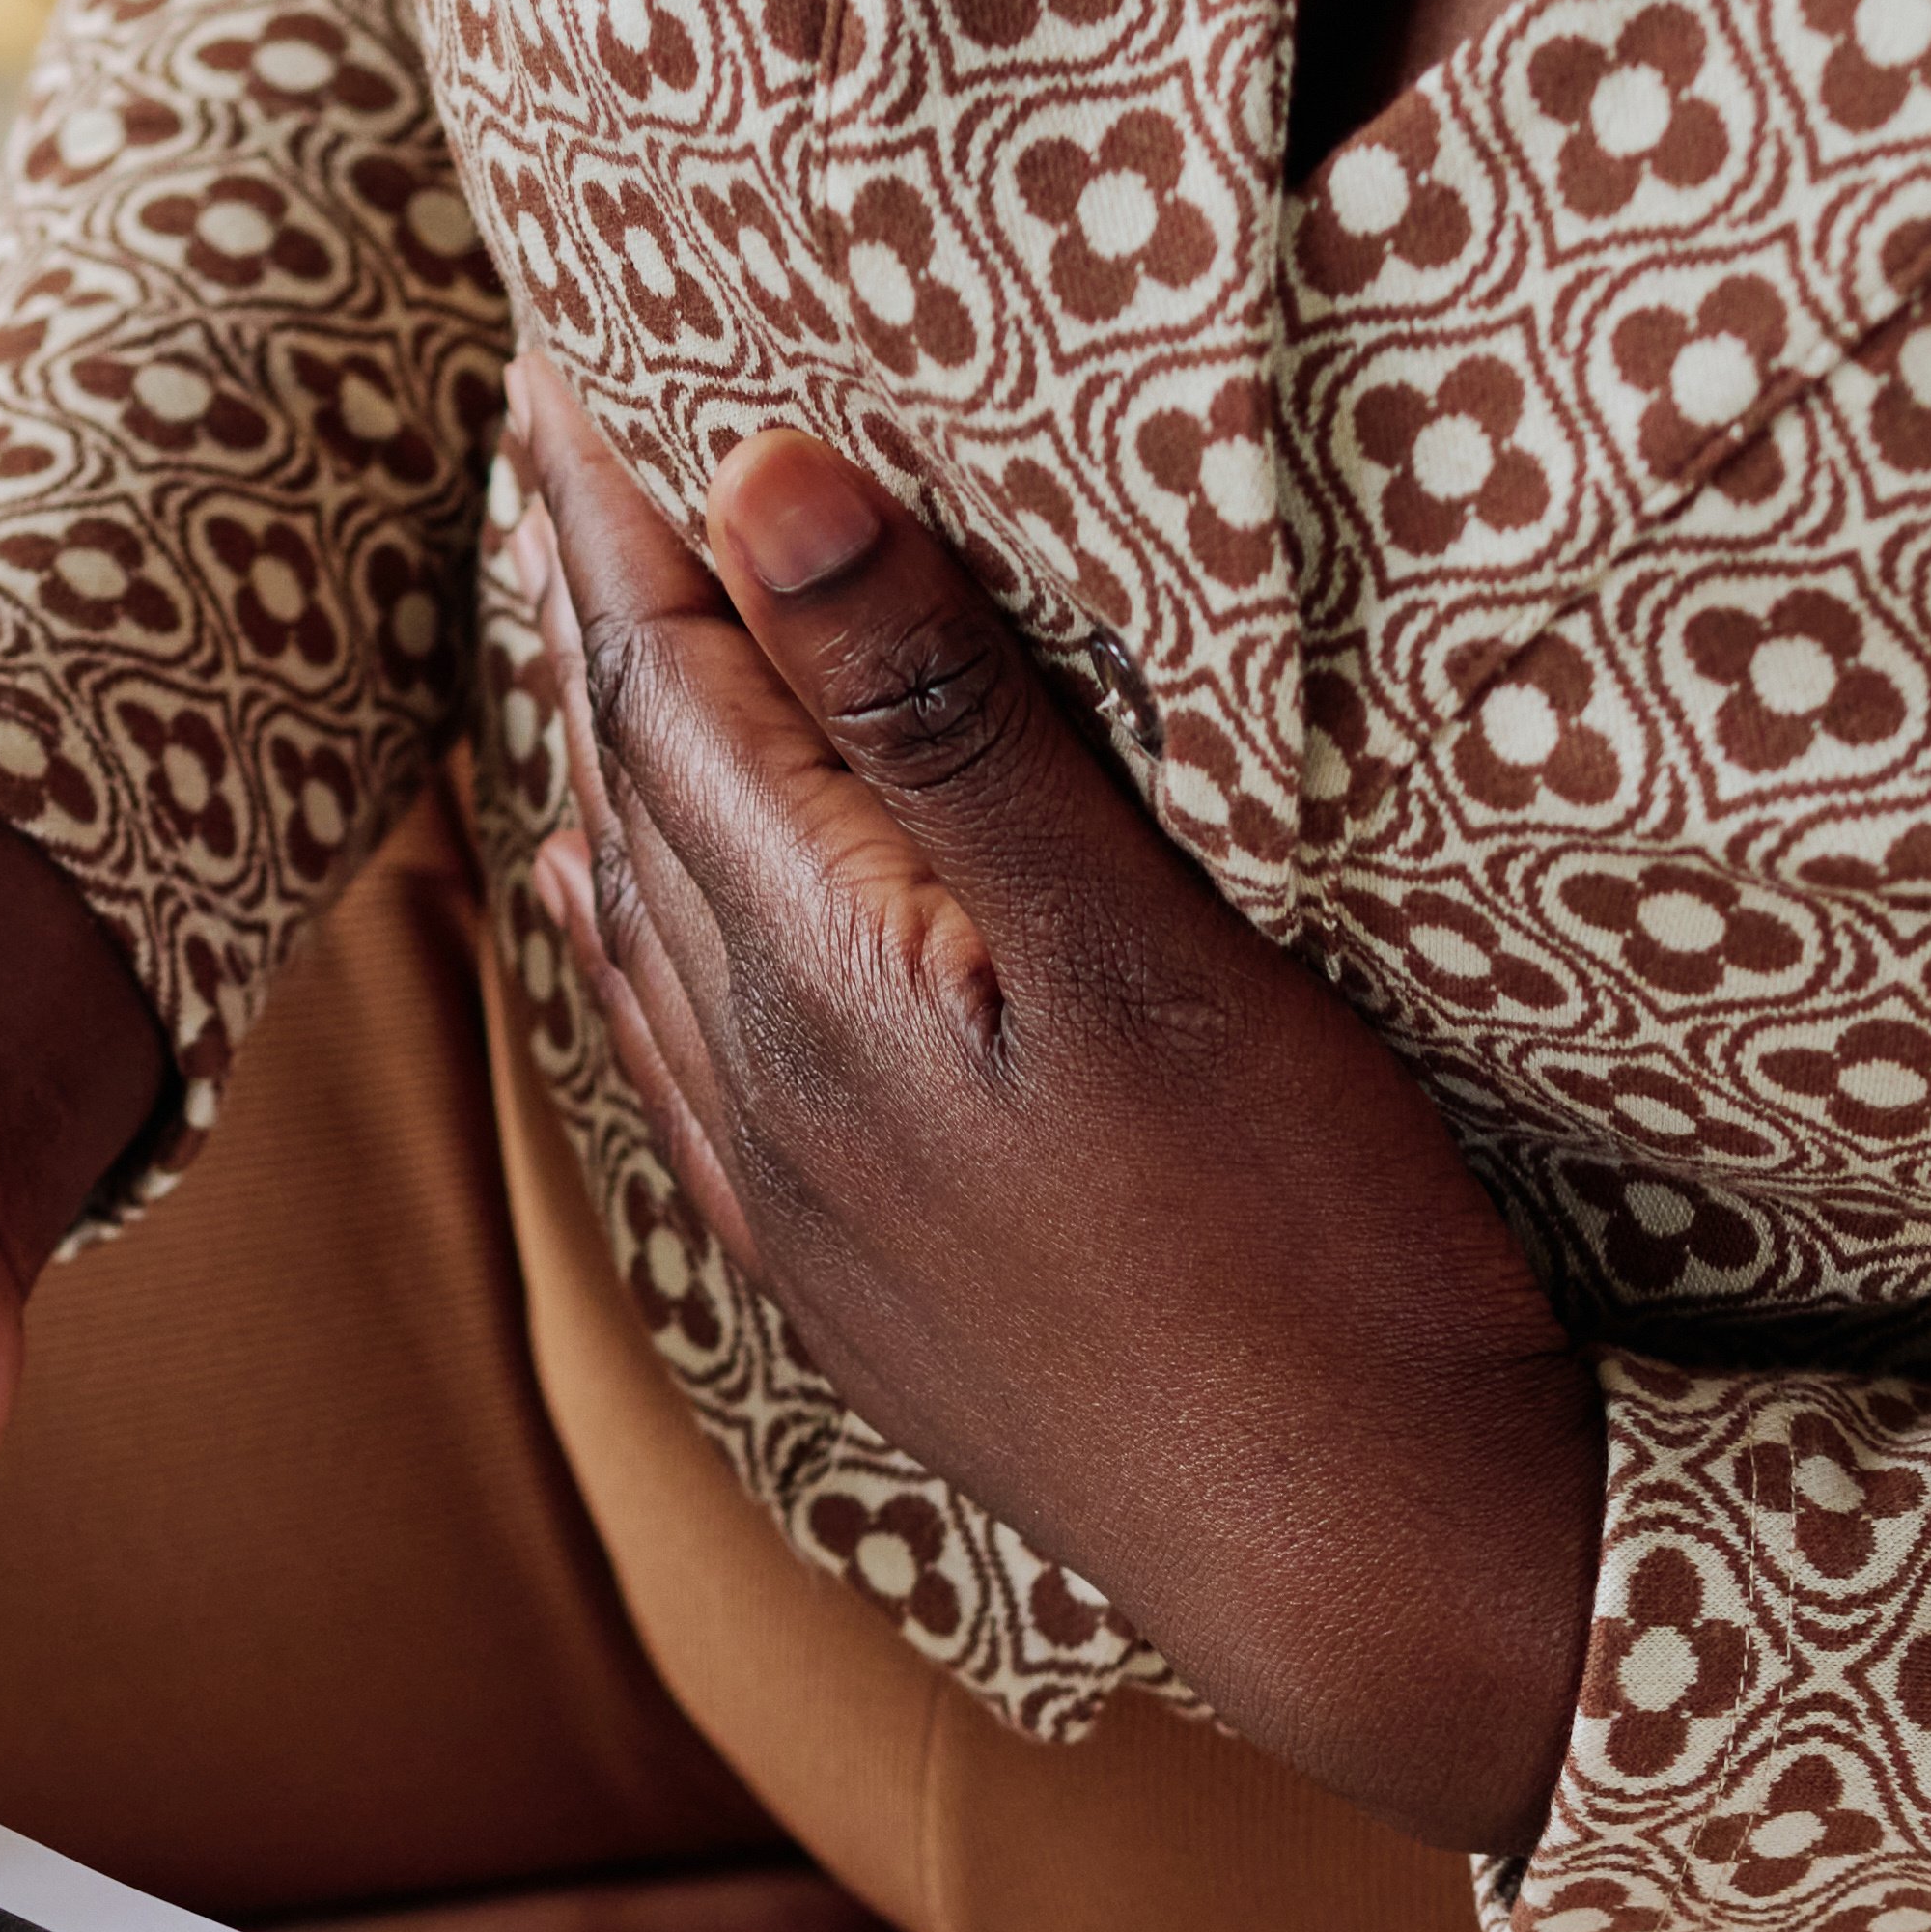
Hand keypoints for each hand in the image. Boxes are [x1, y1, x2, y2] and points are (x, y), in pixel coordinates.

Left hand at [518, 364, 1595, 1854]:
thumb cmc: (1298, 1262)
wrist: (1367, 1575)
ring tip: (589, 634)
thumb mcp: (1149, 954)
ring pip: (644, 922)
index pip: (666, 682)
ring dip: (611, 760)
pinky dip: (639, 936)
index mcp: (822, 975)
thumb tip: (764, 483)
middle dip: (599, 602)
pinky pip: (682, 1062)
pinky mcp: (866, 1286)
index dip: (618, 506)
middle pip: (633, 785)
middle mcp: (768, 1086)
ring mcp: (806, 1200)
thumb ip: (950, 718)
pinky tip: (622, 916)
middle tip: (564, 442)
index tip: (566, 356)